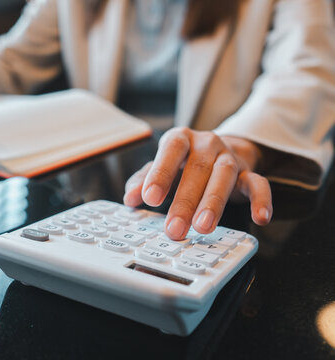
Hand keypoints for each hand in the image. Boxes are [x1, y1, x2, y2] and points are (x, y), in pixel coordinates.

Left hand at [123, 127, 271, 239]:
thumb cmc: (182, 163)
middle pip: (197, 170)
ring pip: (224, 176)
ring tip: (203, 228)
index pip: (171, 150)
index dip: (160, 173)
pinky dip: (261, 200)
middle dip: (185, 202)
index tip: (149, 199)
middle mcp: (206, 144)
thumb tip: (130, 199)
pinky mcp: (248, 172)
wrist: (218, 150)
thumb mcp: (161, 167)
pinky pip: (259, 183)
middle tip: (174, 228)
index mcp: (181, 139)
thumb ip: (143, 181)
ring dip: (214, 203)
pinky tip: (260, 219)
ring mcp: (229, 157)